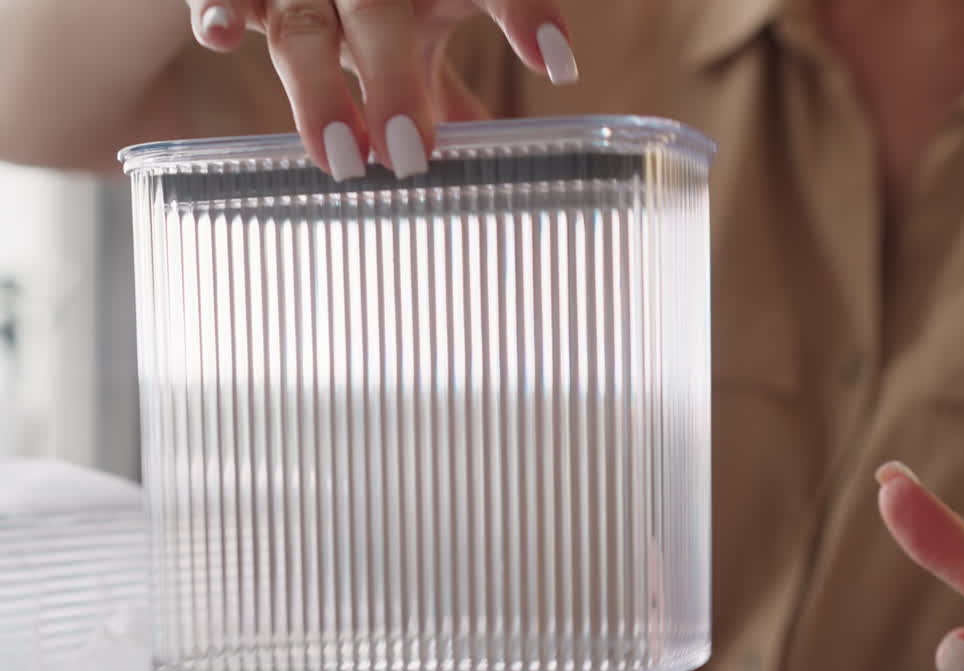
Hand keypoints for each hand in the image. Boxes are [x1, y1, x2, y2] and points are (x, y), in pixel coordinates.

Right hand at [182, 0, 576, 179]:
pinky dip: (217, 10)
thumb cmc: (370, 15)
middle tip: (414, 157)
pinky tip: (217, 37)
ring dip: (319, 87)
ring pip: (304, 21)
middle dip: (396, 81)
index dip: (524, 14)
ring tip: (341, 157)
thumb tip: (503, 173)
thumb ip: (450, 99)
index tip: (559, 66)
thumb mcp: (418, 40)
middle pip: (381, 12)